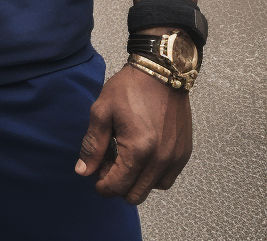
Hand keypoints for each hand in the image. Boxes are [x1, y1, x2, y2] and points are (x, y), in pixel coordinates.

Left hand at [75, 64, 192, 203]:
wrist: (161, 72)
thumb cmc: (129, 89)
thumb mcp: (102, 112)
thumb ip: (93, 145)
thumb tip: (83, 171)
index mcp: (138, 150)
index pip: (117, 186)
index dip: (101, 186)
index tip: (94, 174)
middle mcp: (161, 160)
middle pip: (135, 195)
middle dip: (118, 185)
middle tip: (109, 163)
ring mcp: (176, 159)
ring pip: (152, 189)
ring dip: (136, 181)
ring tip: (125, 157)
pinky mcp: (184, 154)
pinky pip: (167, 178)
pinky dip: (152, 175)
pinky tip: (141, 155)